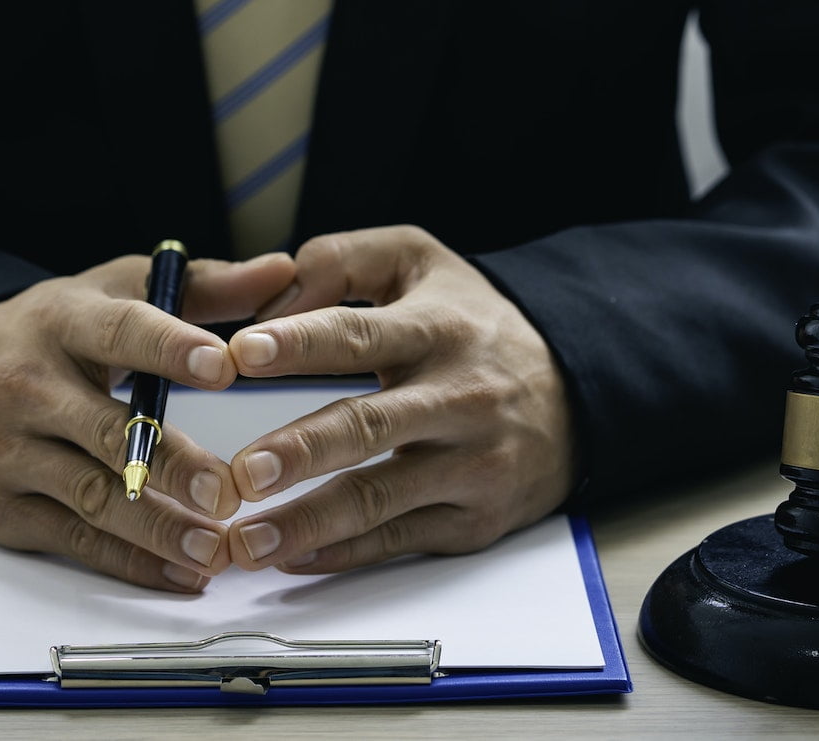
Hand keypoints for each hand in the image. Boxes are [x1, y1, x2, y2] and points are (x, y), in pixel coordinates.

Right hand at [0, 251, 294, 590]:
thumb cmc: (44, 333)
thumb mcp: (107, 293)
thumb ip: (198, 289)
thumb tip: (281, 272)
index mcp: (60, 321)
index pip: (118, 331)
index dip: (170, 348)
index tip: (225, 366)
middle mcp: (28, 386)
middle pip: (107, 429)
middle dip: (170, 463)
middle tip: (227, 490)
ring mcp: (10, 453)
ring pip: (91, 495)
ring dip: (158, 528)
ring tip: (217, 547)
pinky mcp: (2, 509)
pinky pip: (74, 540)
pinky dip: (131, 562)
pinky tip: (182, 573)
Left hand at [221, 226, 574, 573]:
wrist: (577, 392)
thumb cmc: (473, 324)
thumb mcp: (417, 262)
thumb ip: (339, 263)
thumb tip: (270, 303)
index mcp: (436, 328)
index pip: (359, 334)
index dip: (298, 344)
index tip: (241, 353)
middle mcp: (457, 399)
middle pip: (369, 427)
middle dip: (301, 451)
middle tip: (242, 471)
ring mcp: (470, 466)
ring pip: (381, 498)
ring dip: (309, 522)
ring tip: (249, 538)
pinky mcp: (474, 520)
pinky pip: (400, 538)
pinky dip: (343, 553)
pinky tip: (292, 556)